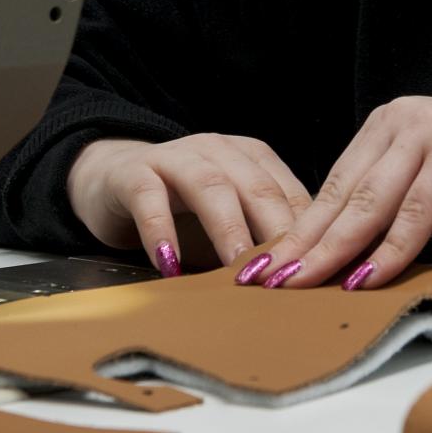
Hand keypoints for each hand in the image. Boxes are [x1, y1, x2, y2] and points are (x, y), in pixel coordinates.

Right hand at [67, 134, 310, 275]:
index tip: (319, 271)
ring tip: (240, 268)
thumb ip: (261, 239)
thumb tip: (304, 282)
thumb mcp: (229, 218)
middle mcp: (219, 150)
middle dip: (276, 231)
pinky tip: (169, 265)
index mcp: (252, 158)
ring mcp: (176, 157)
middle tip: (288, 273)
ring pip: (210, 187)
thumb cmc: (181, 207)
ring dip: (228, 228)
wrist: (112, 177)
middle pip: (257, 187)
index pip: (289, 193)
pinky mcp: (134, 172)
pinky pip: (149, 199)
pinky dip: (161, 232)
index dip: (308, 232)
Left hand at [247, 96, 431, 291]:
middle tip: (264, 281)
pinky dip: (389, 250)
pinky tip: (365, 278)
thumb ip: (396, 216)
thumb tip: (353, 260)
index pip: (333, 185)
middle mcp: (400, 121)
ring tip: (301, 285)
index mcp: (388, 126)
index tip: (268, 266)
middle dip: (300, 243)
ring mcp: (427, 133)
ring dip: (332, 250)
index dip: (299, 228)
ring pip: (368, 203)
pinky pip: (415, 212)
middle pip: (340, 194)